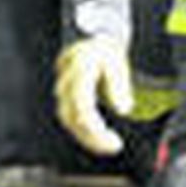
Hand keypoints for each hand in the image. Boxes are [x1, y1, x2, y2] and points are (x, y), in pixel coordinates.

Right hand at [55, 36, 133, 156]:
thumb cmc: (104, 52)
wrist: (87, 41)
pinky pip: (70, 120)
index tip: (114, 140)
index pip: (83, 106)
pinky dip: (84, 132)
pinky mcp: (63, 98)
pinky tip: (99, 138)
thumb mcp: (116, 61)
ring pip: (70, 122)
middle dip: (93, 137)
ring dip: (88, 137)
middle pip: (74, 118)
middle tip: (115, 145)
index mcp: (80, 68)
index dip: (96, 128)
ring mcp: (62, 90)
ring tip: (109, 144)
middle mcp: (66, 81)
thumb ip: (119, 84)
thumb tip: (123, 109)